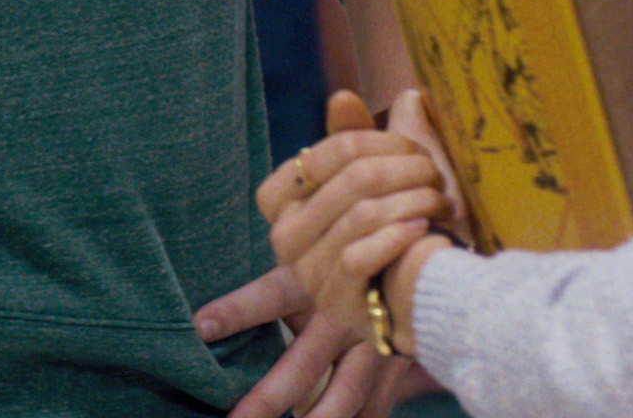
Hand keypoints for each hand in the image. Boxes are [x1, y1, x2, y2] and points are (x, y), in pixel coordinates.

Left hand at [197, 256, 432, 417]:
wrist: (431, 246)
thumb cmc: (361, 234)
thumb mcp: (321, 232)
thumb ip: (290, 242)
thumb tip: (245, 241)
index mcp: (321, 278)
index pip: (272, 295)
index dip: (238, 310)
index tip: (201, 326)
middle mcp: (348, 313)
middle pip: (304, 367)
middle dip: (267, 400)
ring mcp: (378, 342)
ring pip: (344, 399)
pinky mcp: (399, 363)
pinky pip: (373, 407)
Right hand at [257, 88, 457, 316]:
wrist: (421, 295)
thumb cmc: (401, 226)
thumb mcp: (382, 176)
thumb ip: (358, 137)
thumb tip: (343, 96)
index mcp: (284, 199)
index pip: (324, 152)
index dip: (377, 142)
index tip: (415, 147)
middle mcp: (284, 236)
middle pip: (350, 179)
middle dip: (405, 168)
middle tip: (438, 173)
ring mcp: (307, 273)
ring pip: (361, 215)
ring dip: (414, 201)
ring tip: (442, 201)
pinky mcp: (335, 302)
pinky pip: (360, 256)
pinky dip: (398, 237)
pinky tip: (424, 229)